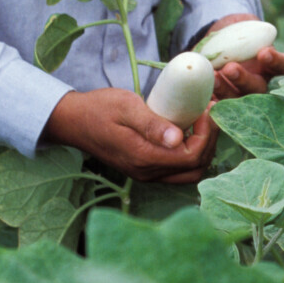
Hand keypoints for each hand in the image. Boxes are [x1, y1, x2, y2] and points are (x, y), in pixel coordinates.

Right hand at [42, 87, 217, 181]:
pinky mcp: (144, 170)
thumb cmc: (99, 109)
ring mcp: (145, 174)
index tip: (206, 109)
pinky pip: (177, 170)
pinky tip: (188, 130)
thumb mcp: (127, 107)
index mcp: (143, 158)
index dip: (207, 134)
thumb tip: (178, 139)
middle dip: (209, 141)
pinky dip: (189, 153)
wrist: (73, 122)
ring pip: (188, 173)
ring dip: (201, 148)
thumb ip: (152, 124)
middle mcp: (147, 173)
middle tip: (208, 114)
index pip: (192, 156)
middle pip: (196, 168)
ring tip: (201, 121)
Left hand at [205, 13, 283, 97]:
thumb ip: (245, 28)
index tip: (264, 52)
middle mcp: (258, 83)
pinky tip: (204, 101)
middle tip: (230, 68)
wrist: (212, 42)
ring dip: (225, 91)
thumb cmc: (234, 32)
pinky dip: (211, 105)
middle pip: (258, 88)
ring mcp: (239, 94)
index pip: (282, 65)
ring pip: (237, 99)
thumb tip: (248, 27)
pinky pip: (218, 108)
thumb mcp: (240, 25)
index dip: (276, 61)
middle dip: (244, 79)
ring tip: (213, 77)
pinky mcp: (220, 101)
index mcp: (270, 65)